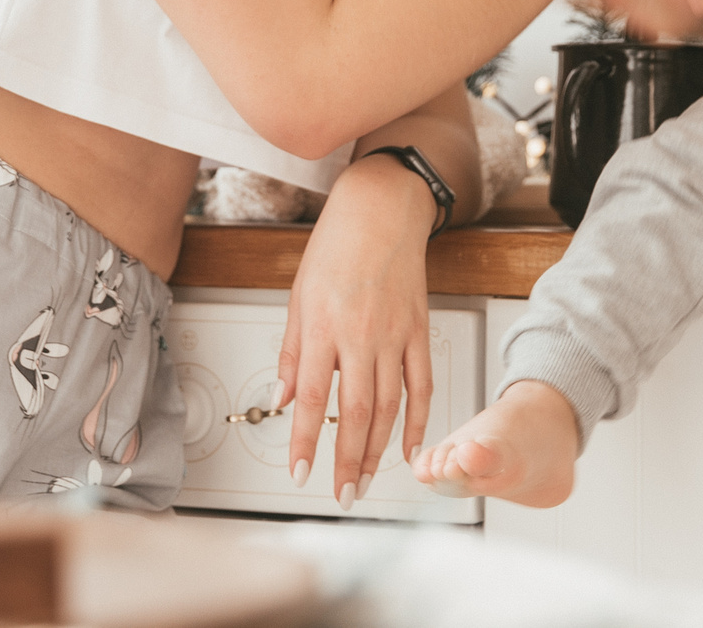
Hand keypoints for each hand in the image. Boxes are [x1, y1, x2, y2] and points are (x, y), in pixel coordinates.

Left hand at [276, 156, 435, 507]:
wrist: (381, 210)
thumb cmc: (335, 246)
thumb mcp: (298, 296)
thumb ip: (291, 352)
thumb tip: (280, 399)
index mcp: (323, 327)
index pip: (311, 398)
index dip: (305, 440)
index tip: (300, 472)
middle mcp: (360, 335)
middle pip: (355, 413)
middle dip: (346, 461)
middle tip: (341, 493)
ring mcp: (394, 335)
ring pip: (389, 406)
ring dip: (377, 451)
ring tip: (366, 480)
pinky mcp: (419, 331)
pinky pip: (421, 386)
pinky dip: (418, 421)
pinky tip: (411, 447)